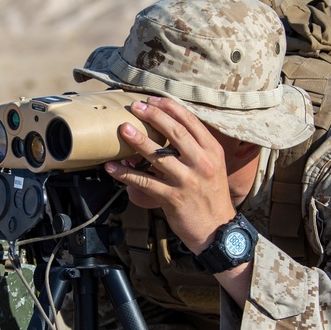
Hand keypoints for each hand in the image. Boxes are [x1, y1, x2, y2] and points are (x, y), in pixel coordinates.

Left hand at [104, 97, 237, 254]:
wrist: (218, 230)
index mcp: (212, 151)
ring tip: (123, 129)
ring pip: (159, 156)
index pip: (190, 122)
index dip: (170, 108)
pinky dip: (127, 174)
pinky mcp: (173, 198)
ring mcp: (188, 181)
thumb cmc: (211, 196)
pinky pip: (146, 182)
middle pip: (175, 133)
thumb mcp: (213, 167)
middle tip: (135, 107)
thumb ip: (196, 149)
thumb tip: (167, 131)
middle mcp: (202, 163)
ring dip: (139, 141)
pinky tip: (112, 168)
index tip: (152, 99)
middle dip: (153, 116)